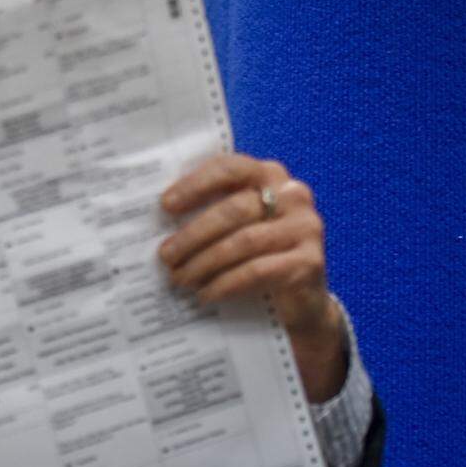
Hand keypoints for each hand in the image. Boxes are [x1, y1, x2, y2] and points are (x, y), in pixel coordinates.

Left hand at [156, 153, 345, 401]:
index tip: (165, 205)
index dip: (195, 185)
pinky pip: (257, 271)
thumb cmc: (255, 252)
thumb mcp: (235, 226)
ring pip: (243, 242)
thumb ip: (210, 211)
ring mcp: (306, 227)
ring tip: (179, 278)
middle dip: (193, 235)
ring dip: (204, 262)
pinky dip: (225, 283)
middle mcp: (292, 194)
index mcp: (268, 174)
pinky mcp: (309, 262)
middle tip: (165, 256)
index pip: (229, 168)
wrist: (299, 297)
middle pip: (233, 210)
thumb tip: (155, 218)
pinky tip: (205, 294)